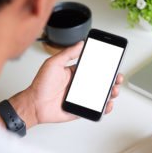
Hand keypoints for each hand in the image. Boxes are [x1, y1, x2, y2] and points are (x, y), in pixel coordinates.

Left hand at [8, 42, 123, 127]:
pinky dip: (104, 107)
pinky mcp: (81, 108)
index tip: (113, 63)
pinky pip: (96, 108)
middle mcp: (80, 85)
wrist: (34, 105)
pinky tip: (108, 104)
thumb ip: (67, 53)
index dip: (105, 66)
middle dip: (112, 79)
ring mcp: (82, 97)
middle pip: (101, 82)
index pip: (94, 68)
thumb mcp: (53, 64)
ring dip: (111, 92)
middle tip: (117, 78)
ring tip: (114, 90)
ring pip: (101, 94)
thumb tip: (80, 43)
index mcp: (75, 73)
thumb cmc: (41, 85)